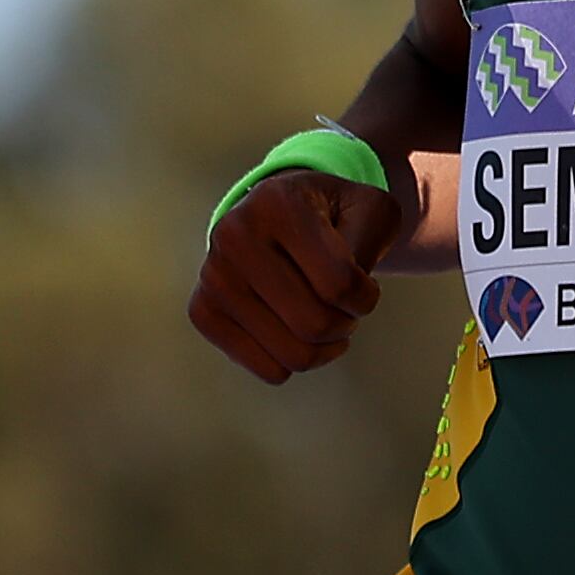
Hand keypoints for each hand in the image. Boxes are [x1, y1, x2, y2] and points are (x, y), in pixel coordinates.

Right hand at [186, 170, 398, 383]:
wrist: (276, 213)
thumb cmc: (332, 216)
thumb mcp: (371, 210)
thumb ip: (371, 245)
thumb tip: (344, 295)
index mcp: (277, 205)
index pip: (340, 284)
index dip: (367, 297)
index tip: (366, 285)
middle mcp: (234, 237)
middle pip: (314, 325)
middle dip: (346, 324)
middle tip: (346, 308)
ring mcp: (213, 277)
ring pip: (292, 355)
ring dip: (324, 347)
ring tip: (325, 317)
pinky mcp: (203, 311)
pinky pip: (267, 369)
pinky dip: (294, 360)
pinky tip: (295, 330)